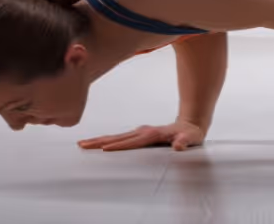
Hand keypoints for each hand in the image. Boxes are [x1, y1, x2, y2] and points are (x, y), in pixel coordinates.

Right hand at [78, 120, 205, 151]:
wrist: (190, 125)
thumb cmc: (190, 134)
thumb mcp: (191, 138)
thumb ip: (185, 142)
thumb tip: (178, 145)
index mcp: (153, 134)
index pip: (133, 142)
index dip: (119, 146)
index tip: (104, 149)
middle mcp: (143, 131)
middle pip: (118, 137)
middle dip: (100, 141)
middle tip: (82, 145)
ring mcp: (140, 132)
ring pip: (115, 136)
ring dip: (99, 140)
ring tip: (82, 144)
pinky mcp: (138, 134)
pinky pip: (119, 138)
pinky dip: (106, 140)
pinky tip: (97, 144)